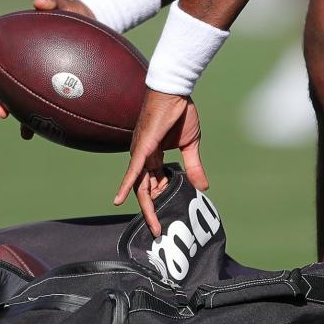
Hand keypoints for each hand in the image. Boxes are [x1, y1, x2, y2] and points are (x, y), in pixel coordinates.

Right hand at [0, 0, 94, 137]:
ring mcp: (42, 78)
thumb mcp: (68, 6)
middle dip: (1, 100)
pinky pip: (50, 107)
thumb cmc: (77, 15)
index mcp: (22, 45)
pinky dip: (47, 120)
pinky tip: (49, 132)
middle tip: (2, 111)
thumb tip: (39, 2)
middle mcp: (28, 65)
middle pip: (6, 86)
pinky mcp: (59, 89)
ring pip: (25, 101)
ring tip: (24, 129)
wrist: (98, 27)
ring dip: (21, 117)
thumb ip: (54, 1)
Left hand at [115, 89, 207, 237]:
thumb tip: (203, 186)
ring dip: (147, 205)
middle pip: (145, 189)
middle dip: (152, 210)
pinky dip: (127, 185)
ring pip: (140, 185)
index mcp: (154, 156)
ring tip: (153, 225)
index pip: (155, 184)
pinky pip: (134, 170)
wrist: (175, 93)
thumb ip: (193, 166)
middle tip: (158, 230)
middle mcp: (144, 157)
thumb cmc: (180, 113)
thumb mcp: (190, 145)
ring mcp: (141, 153)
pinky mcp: (143, 148)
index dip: (160, 199)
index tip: (166, 216)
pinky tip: (120, 199)